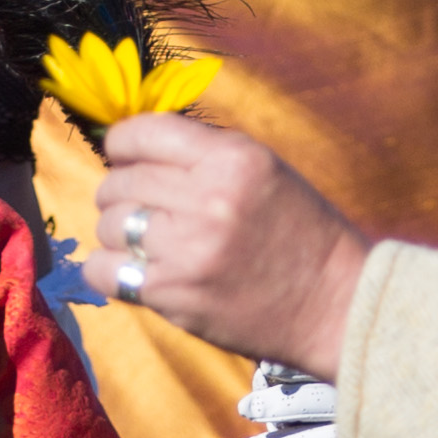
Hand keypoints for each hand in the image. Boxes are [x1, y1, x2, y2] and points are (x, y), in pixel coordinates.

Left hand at [95, 112, 372, 372]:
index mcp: (233, 159)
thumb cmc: (300, 234)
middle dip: (121, 193)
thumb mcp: (264, 170)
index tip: (121, 157)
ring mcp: (187, 248)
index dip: (121, 145)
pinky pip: (105, 269)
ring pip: (108, 224)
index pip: (143, 133)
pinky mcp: (173, 292)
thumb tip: (133, 147)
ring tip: (146, 244)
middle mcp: (208, 198)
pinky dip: (109, 270)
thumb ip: (203, 154)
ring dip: (118, 233)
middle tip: (143, 210)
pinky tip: (134, 271)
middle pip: (120, 181)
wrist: (333, 304)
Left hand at [238, 359, 368, 437]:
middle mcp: (380, 408)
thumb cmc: (332, 405)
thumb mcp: (317, 381)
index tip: (266, 368)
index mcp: (372, 375)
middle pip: (325, 401)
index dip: (297, 367)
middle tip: (244, 408)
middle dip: (280, 405)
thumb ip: (297, 366)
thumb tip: (263, 358)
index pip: (330, 366)